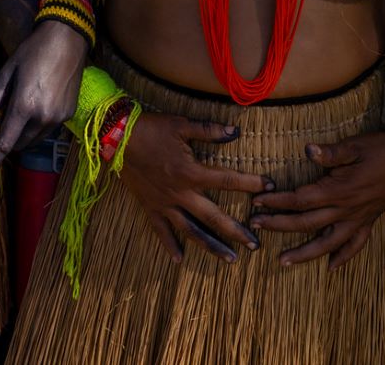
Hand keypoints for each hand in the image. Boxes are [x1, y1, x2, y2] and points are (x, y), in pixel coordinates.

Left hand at [0, 20, 87, 176]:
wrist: (67, 40)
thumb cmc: (31, 53)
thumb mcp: (6, 74)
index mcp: (24, 106)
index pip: (4, 142)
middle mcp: (43, 117)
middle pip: (19, 144)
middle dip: (8, 141)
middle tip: (2, 122)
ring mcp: (59, 117)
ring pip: (34, 140)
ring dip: (23, 135)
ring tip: (20, 110)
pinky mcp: (69, 114)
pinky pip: (48, 130)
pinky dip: (37, 126)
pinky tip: (36, 106)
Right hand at [118, 113, 268, 263]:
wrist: (114, 137)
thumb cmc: (150, 129)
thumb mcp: (181, 124)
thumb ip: (209, 130)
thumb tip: (235, 131)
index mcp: (191, 173)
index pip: (228, 180)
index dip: (251, 183)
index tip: (269, 187)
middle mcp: (180, 193)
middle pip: (213, 216)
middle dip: (236, 231)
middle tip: (254, 245)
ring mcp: (165, 203)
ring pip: (191, 230)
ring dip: (211, 245)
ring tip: (229, 259)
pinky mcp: (150, 207)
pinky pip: (160, 230)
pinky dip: (170, 245)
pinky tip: (179, 260)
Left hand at [251, 132, 384, 266]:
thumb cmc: (382, 150)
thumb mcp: (355, 146)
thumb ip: (330, 153)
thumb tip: (307, 150)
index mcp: (339, 190)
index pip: (300, 199)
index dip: (277, 201)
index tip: (256, 202)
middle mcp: (346, 210)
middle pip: (306, 223)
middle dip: (278, 225)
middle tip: (254, 227)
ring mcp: (358, 219)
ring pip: (328, 243)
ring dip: (305, 254)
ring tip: (283, 262)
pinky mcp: (369, 222)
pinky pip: (355, 245)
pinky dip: (343, 257)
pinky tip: (331, 268)